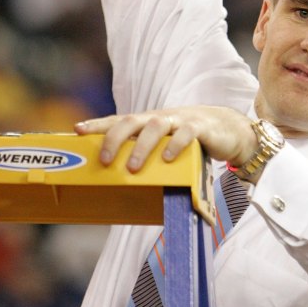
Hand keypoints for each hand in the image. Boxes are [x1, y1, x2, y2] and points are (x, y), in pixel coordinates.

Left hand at [75, 105, 258, 172]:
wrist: (230, 130)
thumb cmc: (192, 141)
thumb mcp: (167, 147)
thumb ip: (149, 158)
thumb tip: (126, 187)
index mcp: (149, 123)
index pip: (118, 120)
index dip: (97, 124)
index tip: (77, 130)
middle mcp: (161, 118)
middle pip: (132, 120)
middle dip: (113, 138)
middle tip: (103, 161)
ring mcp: (181, 120)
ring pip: (156, 126)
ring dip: (141, 147)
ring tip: (132, 168)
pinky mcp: (201, 127)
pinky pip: (186, 133)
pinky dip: (176, 145)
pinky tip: (167, 159)